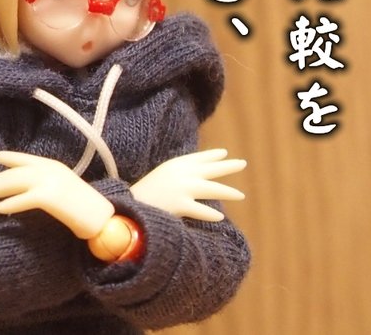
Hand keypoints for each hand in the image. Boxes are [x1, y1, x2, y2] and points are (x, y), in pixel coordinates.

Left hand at [0, 150, 114, 238]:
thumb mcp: (65, 188)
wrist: (105, 219)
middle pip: (17, 171)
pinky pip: (24, 199)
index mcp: (55, 166)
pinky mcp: (50, 197)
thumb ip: (48, 184)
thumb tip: (28, 189)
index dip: (10, 157)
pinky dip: (10, 203)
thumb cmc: (86, 208)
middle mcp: (51, 170)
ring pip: (16, 182)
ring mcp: (51, 181)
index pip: (26, 159)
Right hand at [129, 148, 245, 221]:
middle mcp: (179, 174)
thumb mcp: (160, 177)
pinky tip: (219, 217)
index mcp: (173, 165)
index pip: (197, 158)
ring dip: (227, 191)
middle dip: (227, 166)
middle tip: (242, 163)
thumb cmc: (144, 194)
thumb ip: (177, 175)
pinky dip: (210, 214)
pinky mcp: (179, 204)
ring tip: (241, 195)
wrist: (128, 206)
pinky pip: (200, 210)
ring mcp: (180, 188)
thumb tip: (197, 177)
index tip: (224, 153)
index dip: (212, 155)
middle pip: (209, 169)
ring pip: (210, 188)